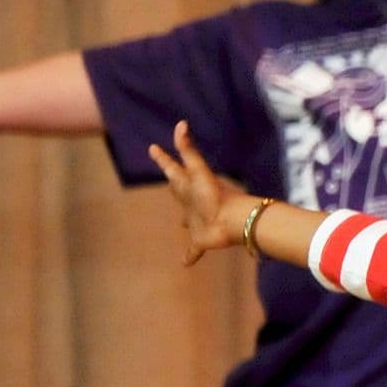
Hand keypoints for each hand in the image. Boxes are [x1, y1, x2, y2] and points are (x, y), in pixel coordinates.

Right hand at [145, 122, 248, 265]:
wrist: (234, 220)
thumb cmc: (216, 195)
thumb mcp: (198, 170)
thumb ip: (188, 148)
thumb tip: (182, 123)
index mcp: (188, 186)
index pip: (173, 168)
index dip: (163, 158)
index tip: (153, 148)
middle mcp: (191, 203)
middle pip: (179, 192)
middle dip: (174, 187)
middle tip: (169, 181)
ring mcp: (196, 221)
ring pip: (187, 220)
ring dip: (184, 221)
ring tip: (180, 223)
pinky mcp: (201, 240)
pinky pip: (193, 250)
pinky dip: (189, 256)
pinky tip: (184, 263)